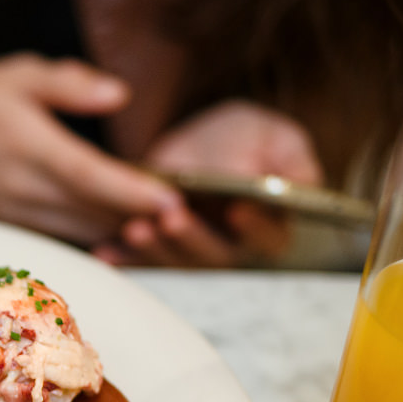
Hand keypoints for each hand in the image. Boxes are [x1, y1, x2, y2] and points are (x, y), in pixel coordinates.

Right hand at [0, 55, 179, 245]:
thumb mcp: (19, 74)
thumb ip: (70, 84)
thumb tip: (119, 95)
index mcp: (27, 145)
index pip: (89, 176)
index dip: (133, 192)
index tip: (171, 200)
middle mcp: (21, 186)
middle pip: (92, 212)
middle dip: (138, 217)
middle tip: (183, 216)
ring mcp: (14, 211)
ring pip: (79, 231)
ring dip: (119, 231)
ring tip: (158, 225)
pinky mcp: (9, 224)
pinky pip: (60, 237)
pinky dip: (92, 236)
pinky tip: (118, 232)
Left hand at [96, 100, 323, 266]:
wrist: (197, 148)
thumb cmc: (244, 139)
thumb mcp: (272, 138)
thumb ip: (288, 158)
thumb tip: (296, 181)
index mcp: (270, 228)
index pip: (269, 236)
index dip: (255, 226)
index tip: (237, 208)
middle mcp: (233, 252)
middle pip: (215, 257)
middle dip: (193, 238)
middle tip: (173, 216)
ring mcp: (192, 257)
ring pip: (176, 264)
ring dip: (155, 250)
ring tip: (137, 227)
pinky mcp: (158, 255)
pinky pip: (141, 264)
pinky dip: (124, 260)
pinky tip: (106, 253)